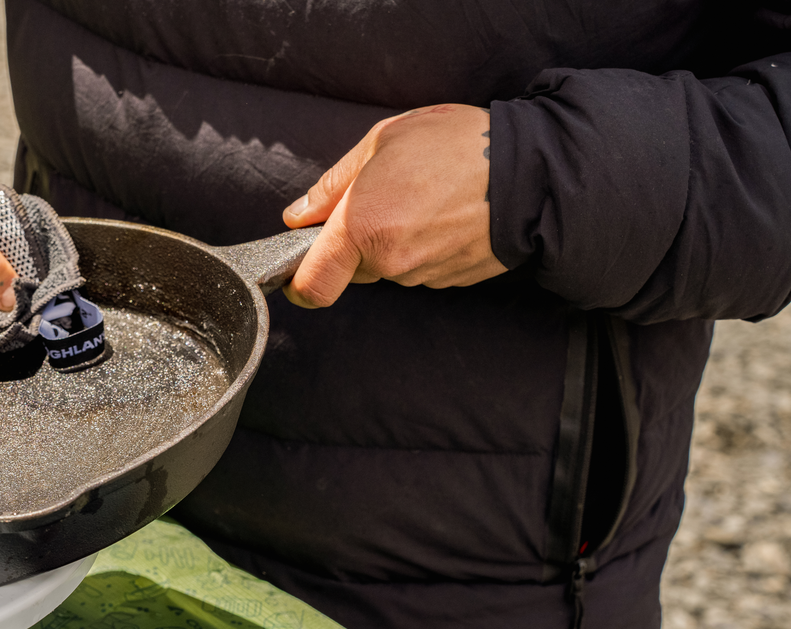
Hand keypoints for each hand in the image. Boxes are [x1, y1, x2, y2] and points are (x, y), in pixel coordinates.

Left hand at [282, 103, 506, 308]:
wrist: (533, 171)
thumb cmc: (459, 147)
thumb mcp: (382, 142)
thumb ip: (332, 185)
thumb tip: (300, 214)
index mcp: (362, 229)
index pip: (311, 286)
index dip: (297, 282)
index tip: (295, 269)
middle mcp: (390, 263)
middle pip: (350, 270)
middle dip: (353, 243)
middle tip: (380, 198)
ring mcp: (423, 276)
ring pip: (387, 267)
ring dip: (392, 240)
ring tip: (422, 197)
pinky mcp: (450, 280)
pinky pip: (419, 268)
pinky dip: (422, 245)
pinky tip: (443, 213)